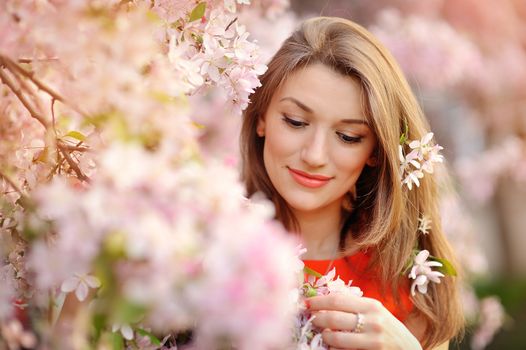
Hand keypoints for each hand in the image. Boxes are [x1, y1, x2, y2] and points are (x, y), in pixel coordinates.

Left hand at [307, 293, 422, 349]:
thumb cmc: (388, 329)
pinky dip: (334, 349)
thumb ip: (355, 306)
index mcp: (372, 306)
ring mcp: (372, 341)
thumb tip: (324, 300)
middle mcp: (373, 322)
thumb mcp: (376, 313)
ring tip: (324, 334)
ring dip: (324, 336)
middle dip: (317, 319)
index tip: (306, 303)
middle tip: (311, 319)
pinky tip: (334, 347)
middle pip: (333, 318)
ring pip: (335, 338)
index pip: (337, 300)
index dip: (318, 301)